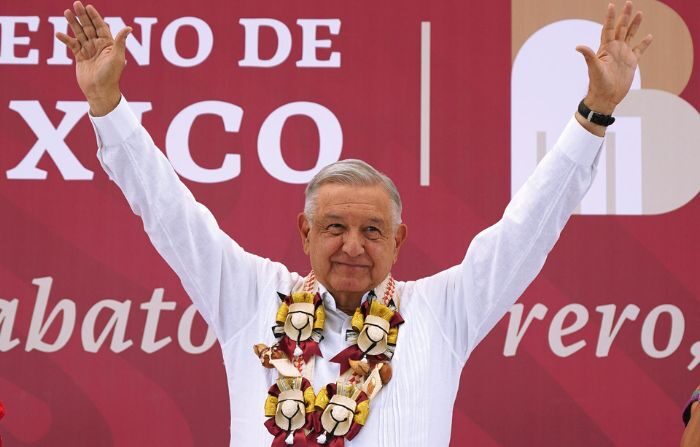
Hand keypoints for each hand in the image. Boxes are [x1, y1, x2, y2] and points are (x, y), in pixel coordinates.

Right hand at [56, 2, 131, 115]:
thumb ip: (120, 41)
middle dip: (83, 16)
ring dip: (73, 23)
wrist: (100, 91)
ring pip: (79, 33)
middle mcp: (98, 46)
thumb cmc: (111, 75)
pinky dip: (66, 40)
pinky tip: (59, 34)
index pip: (101, 26)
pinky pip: (72, 45)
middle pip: (89, 27)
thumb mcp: (117, 57)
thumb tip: (129, 27)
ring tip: (66, 12)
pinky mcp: (80, 57)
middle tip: (76, 3)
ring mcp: (88, 51)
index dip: (95, 16)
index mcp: (108, 44)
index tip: (89, 7)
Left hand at [576, 1, 652, 115]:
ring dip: (634, 24)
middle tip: (628, 3)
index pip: (608, 29)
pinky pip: (639, 50)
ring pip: (630, 35)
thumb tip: (578, 46)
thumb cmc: (598, 84)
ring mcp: (623, 54)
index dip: (610, 18)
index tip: (611, 5)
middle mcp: (615, 49)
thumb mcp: (594, 69)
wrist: (606, 97)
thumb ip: (589, 56)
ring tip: (639, 13)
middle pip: (620, 28)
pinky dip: (644, 43)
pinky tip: (649, 36)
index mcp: (606, 48)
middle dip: (625, 16)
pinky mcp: (631, 62)